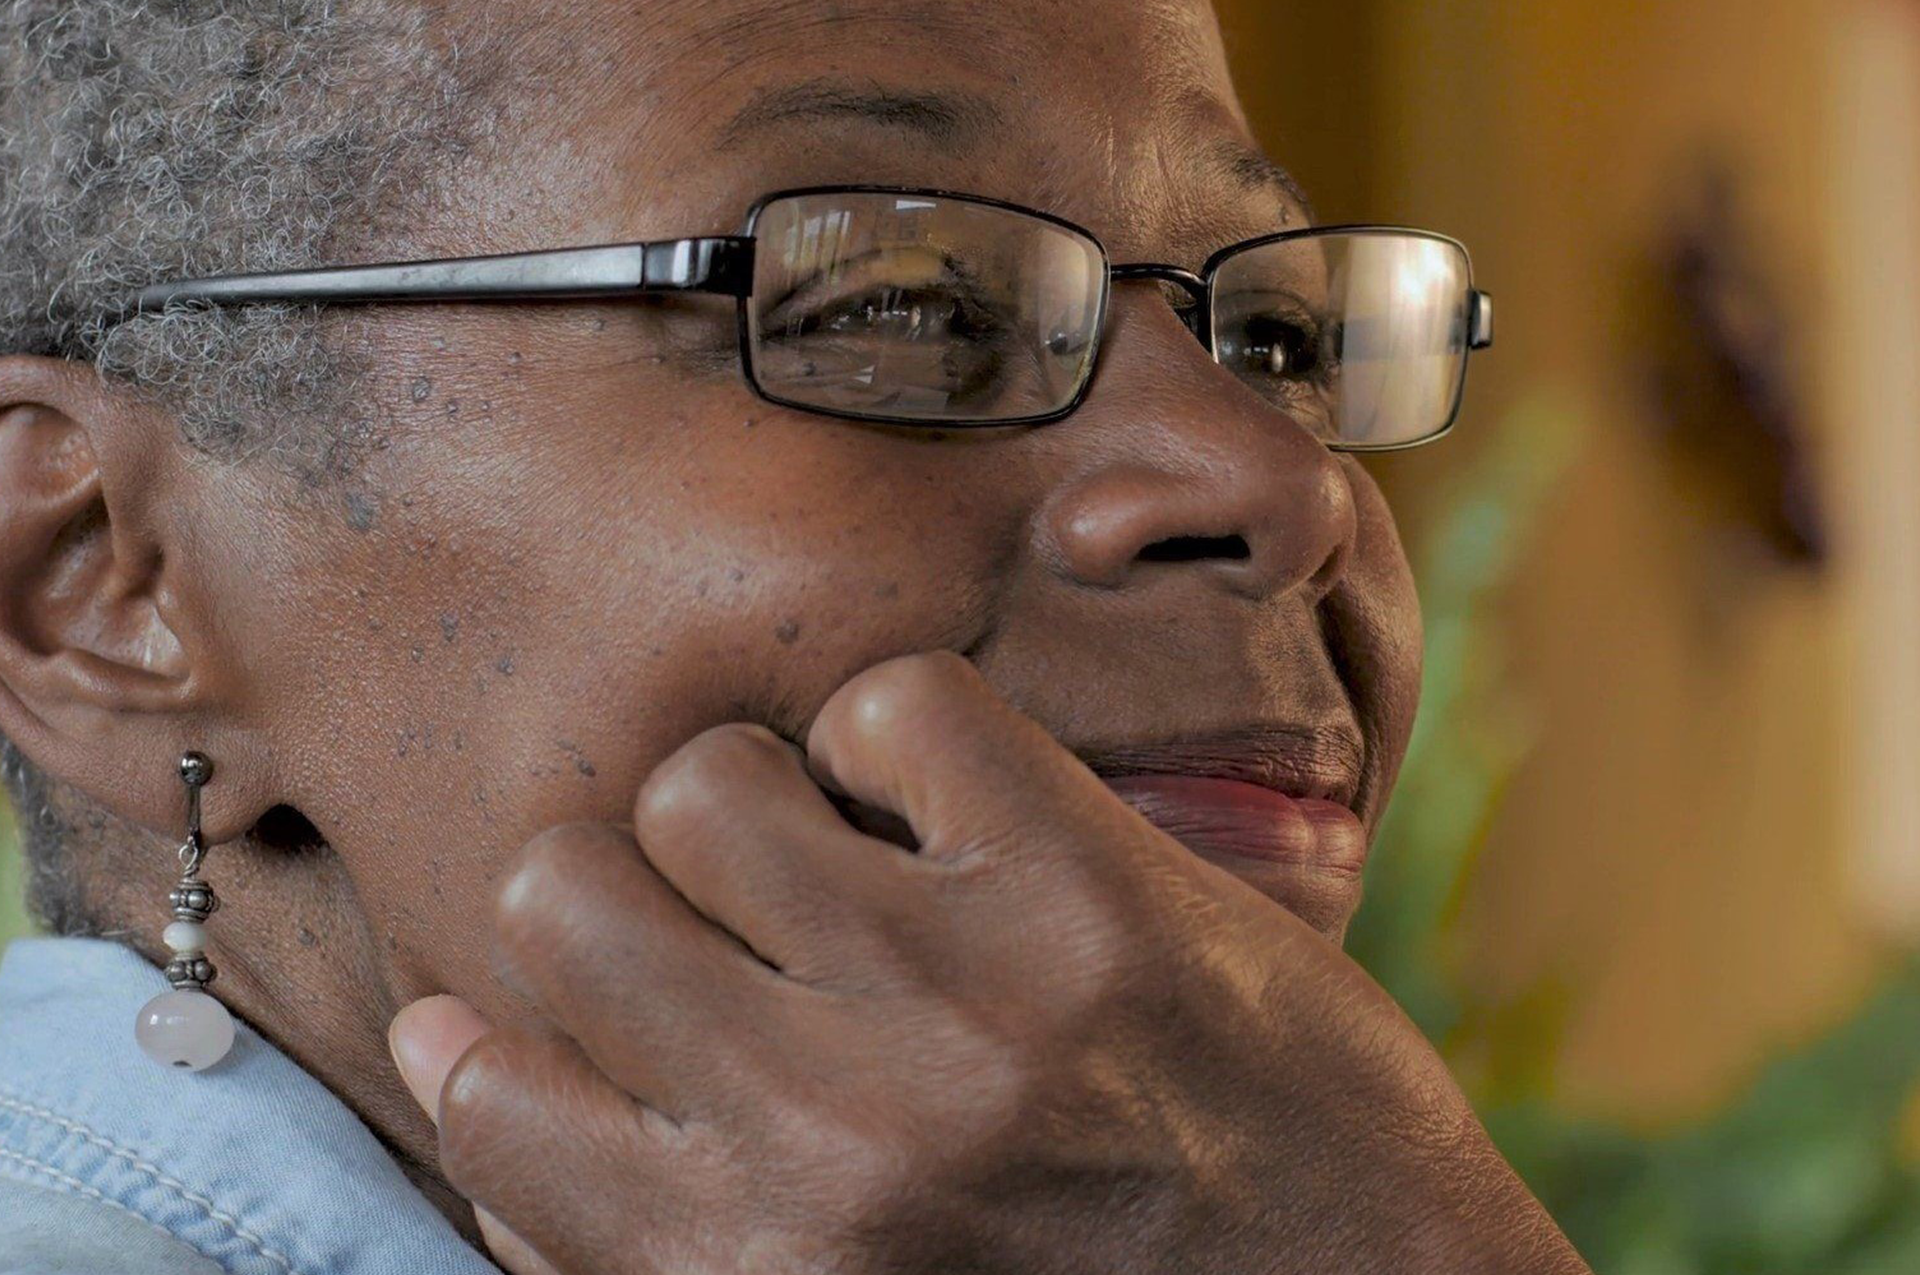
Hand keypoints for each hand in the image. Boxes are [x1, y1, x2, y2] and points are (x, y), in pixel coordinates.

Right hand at [390, 651, 1587, 1274]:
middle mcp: (826, 1139)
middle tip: (739, 914)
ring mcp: (960, 997)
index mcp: (738, 1268)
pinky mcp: (1086, 884)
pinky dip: (915, 738)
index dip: (507, 1021)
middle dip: (633, 885)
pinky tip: (969, 818)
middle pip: (564, 887)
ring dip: (770, 798)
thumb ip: (620, 1228)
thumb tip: (447, 1054)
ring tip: (859, 856)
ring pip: (709, 774)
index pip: (484, 1087)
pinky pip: (898, 705)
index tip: (572, 1002)